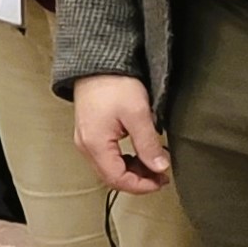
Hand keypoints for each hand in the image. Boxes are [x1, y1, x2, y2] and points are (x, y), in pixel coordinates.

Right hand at [71, 74, 169, 193]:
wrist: (98, 61)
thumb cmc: (114, 83)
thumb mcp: (138, 114)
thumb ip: (148, 144)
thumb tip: (159, 167)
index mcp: (95, 144)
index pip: (118, 179)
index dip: (141, 185)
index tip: (161, 180)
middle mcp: (86, 145)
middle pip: (112, 176)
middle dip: (138, 179)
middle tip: (161, 174)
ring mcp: (86, 139)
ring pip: (110, 167)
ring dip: (133, 169)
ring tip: (154, 162)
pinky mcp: (91, 131)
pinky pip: (107, 156)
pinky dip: (125, 159)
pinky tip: (140, 150)